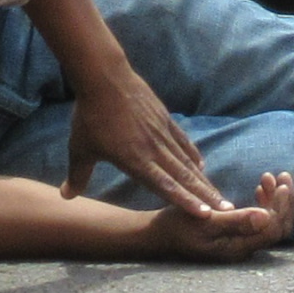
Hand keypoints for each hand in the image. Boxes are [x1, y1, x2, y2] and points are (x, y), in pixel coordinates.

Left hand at [70, 63, 228, 219]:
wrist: (104, 78)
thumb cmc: (89, 116)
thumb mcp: (79, 149)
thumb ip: (77, 175)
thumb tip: (66, 197)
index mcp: (135, 160)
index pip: (165, 186)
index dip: (185, 202)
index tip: (205, 215)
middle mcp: (154, 149)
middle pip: (184, 177)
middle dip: (205, 195)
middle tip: (227, 210)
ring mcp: (162, 133)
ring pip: (187, 161)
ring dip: (203, 180)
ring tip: (219, 194)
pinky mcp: (164, 119)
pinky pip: (183, 142)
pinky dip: (193, 155)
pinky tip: (201, 165)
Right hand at [146, 172, 293, 257]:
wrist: (159, 234)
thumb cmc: (178, 226)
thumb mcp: (205, 220)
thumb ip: (235, 220)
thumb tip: (266, 217)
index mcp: (238, 248)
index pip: (274, 230)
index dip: (282, 207)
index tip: (282, 184)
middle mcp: (244, 248)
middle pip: (279, 228)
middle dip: (286, 202)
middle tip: (284, 177)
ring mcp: (242, 241)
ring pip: (271, 222)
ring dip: (276, 200)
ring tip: (270, 177)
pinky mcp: (237, 233)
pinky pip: (260, 219)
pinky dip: (264, 202)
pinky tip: (259, 188)